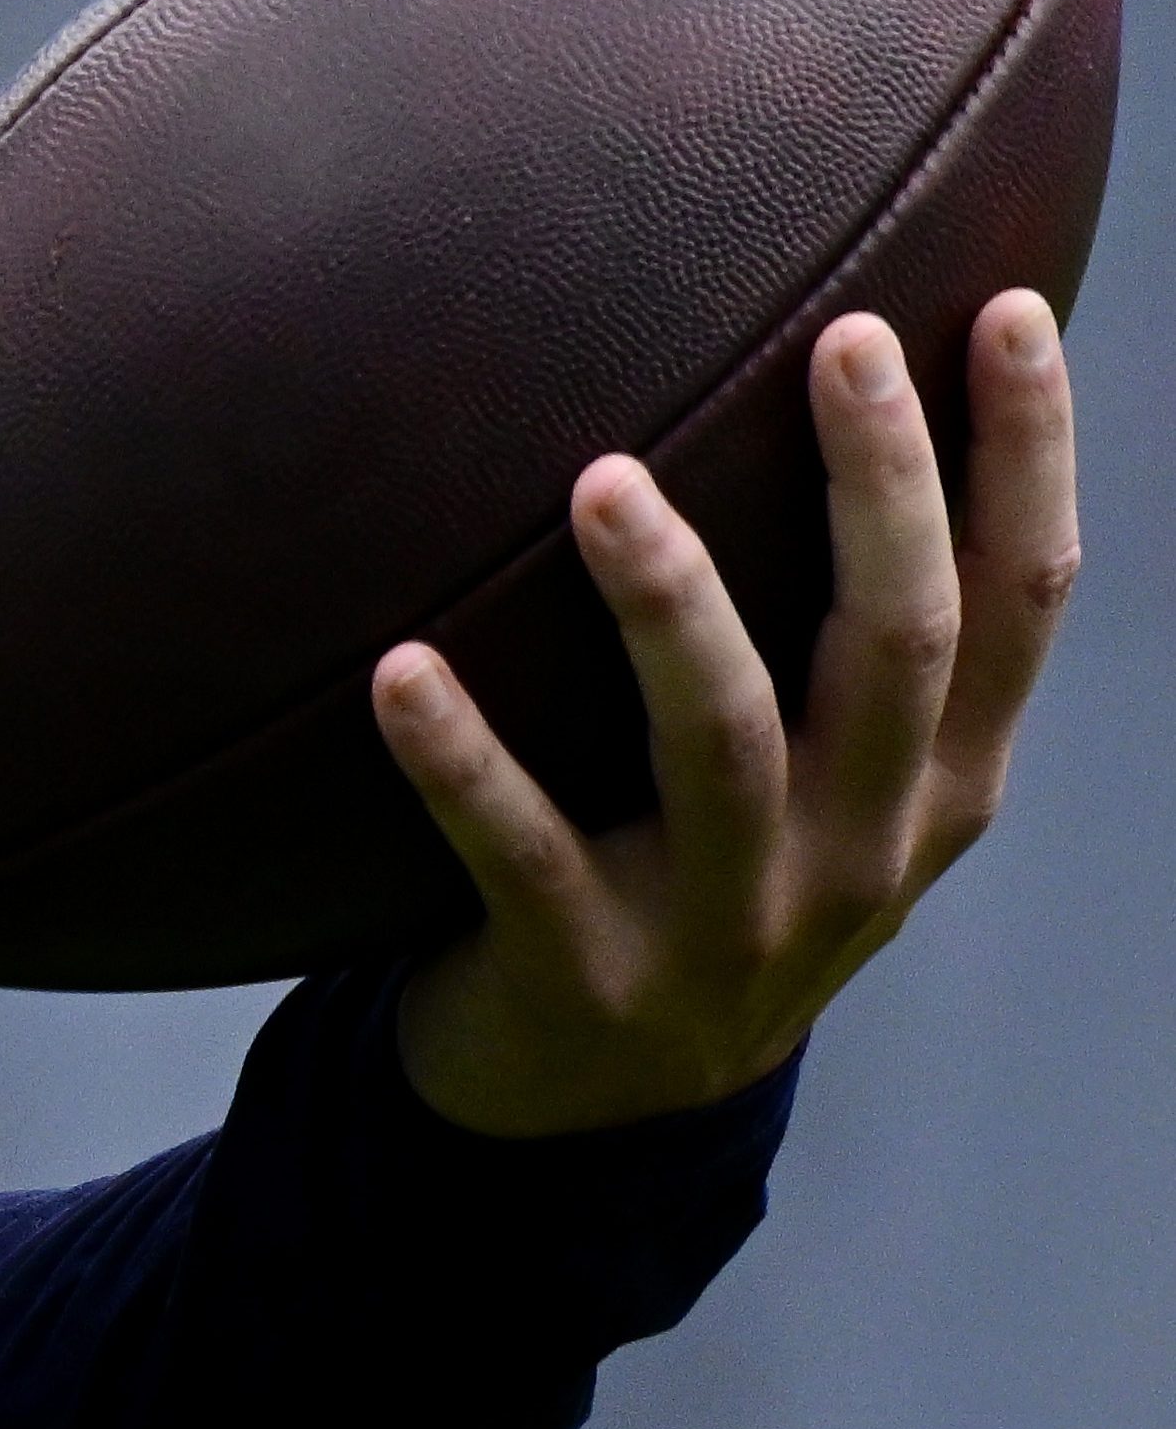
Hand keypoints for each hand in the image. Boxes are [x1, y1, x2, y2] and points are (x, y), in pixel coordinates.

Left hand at [375, 290, 1079, 1136]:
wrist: (601, 1118)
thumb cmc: (705, 876)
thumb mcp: (824, 782)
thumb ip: (840, 637)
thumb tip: (816, 378)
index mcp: (936, 787)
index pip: (1017, 605)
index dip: (1030, 462)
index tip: (1001, 310)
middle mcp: (858, 849)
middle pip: (896, 646)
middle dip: (879, 491)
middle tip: (839, 340)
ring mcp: (729, 923)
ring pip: (719, 741)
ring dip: (665, 605)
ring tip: (601, 478)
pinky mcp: (583, 974)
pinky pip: (517, 850)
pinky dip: (460, 759)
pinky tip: (399, 667)